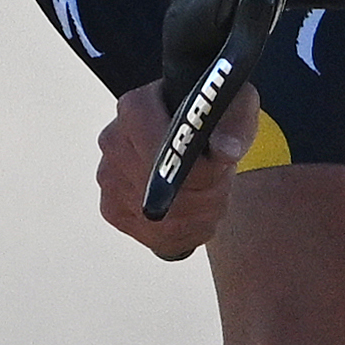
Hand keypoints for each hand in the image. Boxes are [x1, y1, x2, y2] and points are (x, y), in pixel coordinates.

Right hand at [100, 79, 258, 259]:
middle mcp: (113, 141)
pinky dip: (186, 233)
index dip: (199, 171)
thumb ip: (235, 125)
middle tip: (221, 183)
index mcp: (137, 107)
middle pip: (161, 192)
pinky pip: (155, 238)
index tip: (221, 170)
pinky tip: (196, 212)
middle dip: (204, 196)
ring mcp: (109, 178)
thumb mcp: (236, 106)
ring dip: (199, 216)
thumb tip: (226, 150)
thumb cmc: (212, 117)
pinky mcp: (112, 209)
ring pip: (162, 221)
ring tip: (211, 195)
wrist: (194, 135)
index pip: (163, 150)